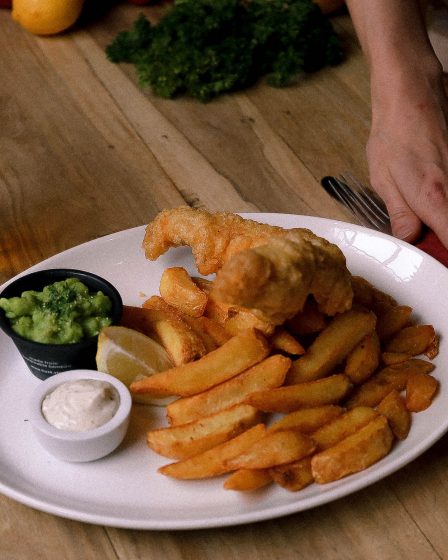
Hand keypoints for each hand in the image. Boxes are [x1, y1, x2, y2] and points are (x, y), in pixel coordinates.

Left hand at [367, 67, 447, 247]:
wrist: (412, 92)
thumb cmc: (394, 133)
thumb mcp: (384, 179)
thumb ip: (400, 215)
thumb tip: (409, 239)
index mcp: (433, 198)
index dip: (446, 259)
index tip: (438, 266)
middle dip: (443, 240)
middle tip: (431, 242)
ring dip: (442, 219)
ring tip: (431, 220)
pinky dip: (446, 200)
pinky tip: (437, 197)